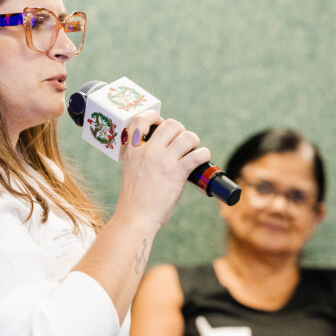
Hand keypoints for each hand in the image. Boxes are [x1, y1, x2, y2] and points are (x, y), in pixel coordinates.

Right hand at [116, 111, 210, 229]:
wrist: (136, 218)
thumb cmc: (134, 200)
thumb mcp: (130, 171)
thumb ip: (141, 159)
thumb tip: (160, 152)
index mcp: (133, 151)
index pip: (140, 119)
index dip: (153, 117)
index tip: (160, 123)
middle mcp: (148, 151)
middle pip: (170, 124)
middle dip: (180, 130)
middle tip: (181, 142)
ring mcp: (163, 161)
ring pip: (187, 136)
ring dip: (194, 141)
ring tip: (193, 149)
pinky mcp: (177, 173)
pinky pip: (197, 154)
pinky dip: (204, 154)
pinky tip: (203, 158)